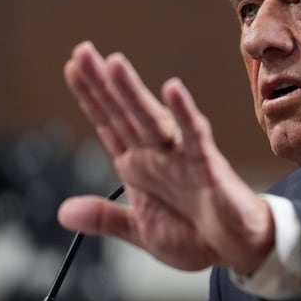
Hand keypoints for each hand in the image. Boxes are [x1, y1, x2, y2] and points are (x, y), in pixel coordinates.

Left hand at [58, 42, 273, 273]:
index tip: (73, 68)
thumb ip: (106, 219)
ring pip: (153, 119)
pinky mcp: (208, 166)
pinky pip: (195, 136)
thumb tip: (63, 212)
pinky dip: (184, 114)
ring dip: (133, 93)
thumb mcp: (142, 231)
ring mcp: (182, 158)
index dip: (92, 98)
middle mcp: (158, 156)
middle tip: (83, 51)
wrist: (237, 249)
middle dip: (104, 84)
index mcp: (140, 168)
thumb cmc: (196, 235)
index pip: (111, 126)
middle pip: (126, 114)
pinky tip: (172, 90)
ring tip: (113, 64)